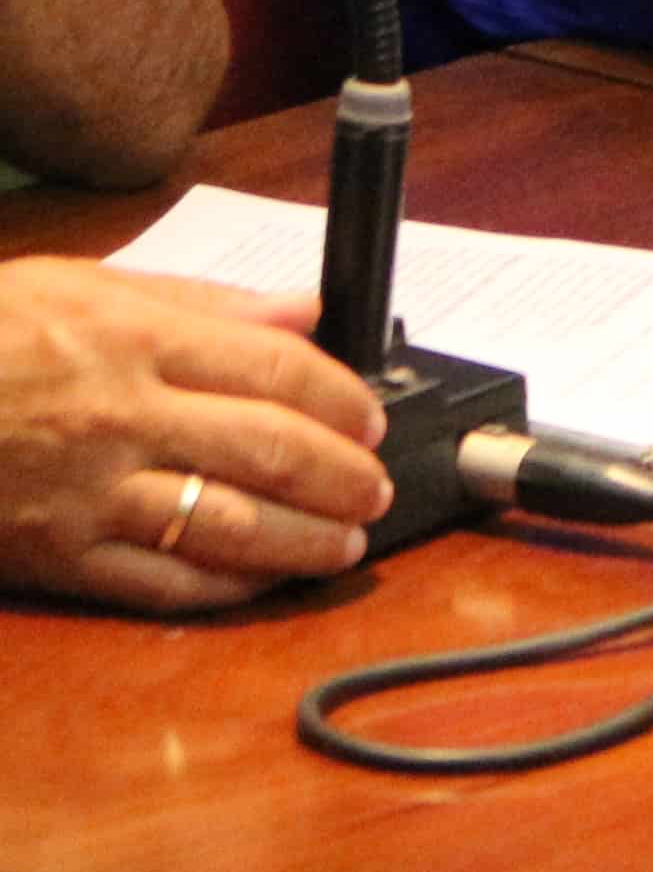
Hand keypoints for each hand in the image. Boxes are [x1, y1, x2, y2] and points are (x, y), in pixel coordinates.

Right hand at [0, 262, 391, 612]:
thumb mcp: (79, 286)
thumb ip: (199, 303)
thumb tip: (302, 311)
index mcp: (133, 341)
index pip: (277, 370)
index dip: (343, 399)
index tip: (371, 417)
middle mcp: (122, 419)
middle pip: (270, 449)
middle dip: (344, 474)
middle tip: (378, 487)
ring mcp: (88, 495)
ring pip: (228, 525)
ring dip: (305, 538)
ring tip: (346, 541)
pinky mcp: (55, 557)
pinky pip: (159, 583)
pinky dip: (226, 586)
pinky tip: (266, 578)